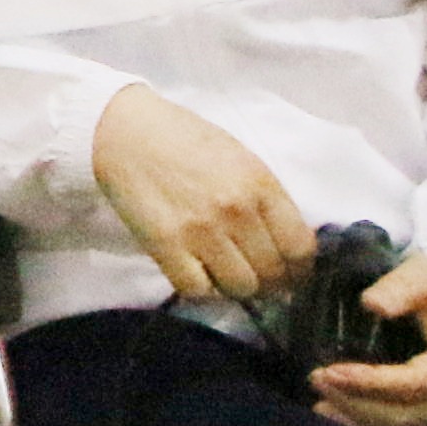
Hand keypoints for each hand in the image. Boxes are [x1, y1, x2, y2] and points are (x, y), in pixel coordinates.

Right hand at [91, 83, 307, 305]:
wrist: (126, 134)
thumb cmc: (186, 142)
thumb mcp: (241, 161)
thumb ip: (266, 200)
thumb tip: (283, 246)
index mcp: (261, 186)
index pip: (299, 247)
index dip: (300, 270)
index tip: (292, 275)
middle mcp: (237, 211)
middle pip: (272, 272)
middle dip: (271, 284)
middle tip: (261, 283)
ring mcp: (201, 230)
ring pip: (239, 287)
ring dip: (238, 288)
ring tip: (228, 277)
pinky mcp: (166, 245)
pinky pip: (198, 290)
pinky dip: (203, 291)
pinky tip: (201, 276)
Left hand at [309, 251, 426, 425]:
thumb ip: (403, 286)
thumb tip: (372, 304)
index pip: (418, 383)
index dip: (372, 382)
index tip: (331, 370)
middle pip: (406, 415)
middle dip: (356, 403)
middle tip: (316, 380)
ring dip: (357, 425)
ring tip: (319, 403)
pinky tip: (335, 419)